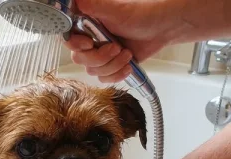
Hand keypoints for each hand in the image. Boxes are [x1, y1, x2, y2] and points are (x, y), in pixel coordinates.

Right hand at [64, 0, 180, 81]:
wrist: (163, 28)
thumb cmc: (141, 13)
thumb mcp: (114, 8)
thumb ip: (91, 6)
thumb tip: (72, 1)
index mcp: (86, 23)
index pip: (67, 38)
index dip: (75, 45)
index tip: (88, 44)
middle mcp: (90, 38)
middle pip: (79, 58)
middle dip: (100, 57)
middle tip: (116, 47)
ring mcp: (100, 53)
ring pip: (93, 70)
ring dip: (112, 65)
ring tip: (127, 54)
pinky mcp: (110, 65)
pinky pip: (104, 78)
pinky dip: (117, 74)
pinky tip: (128, 64)